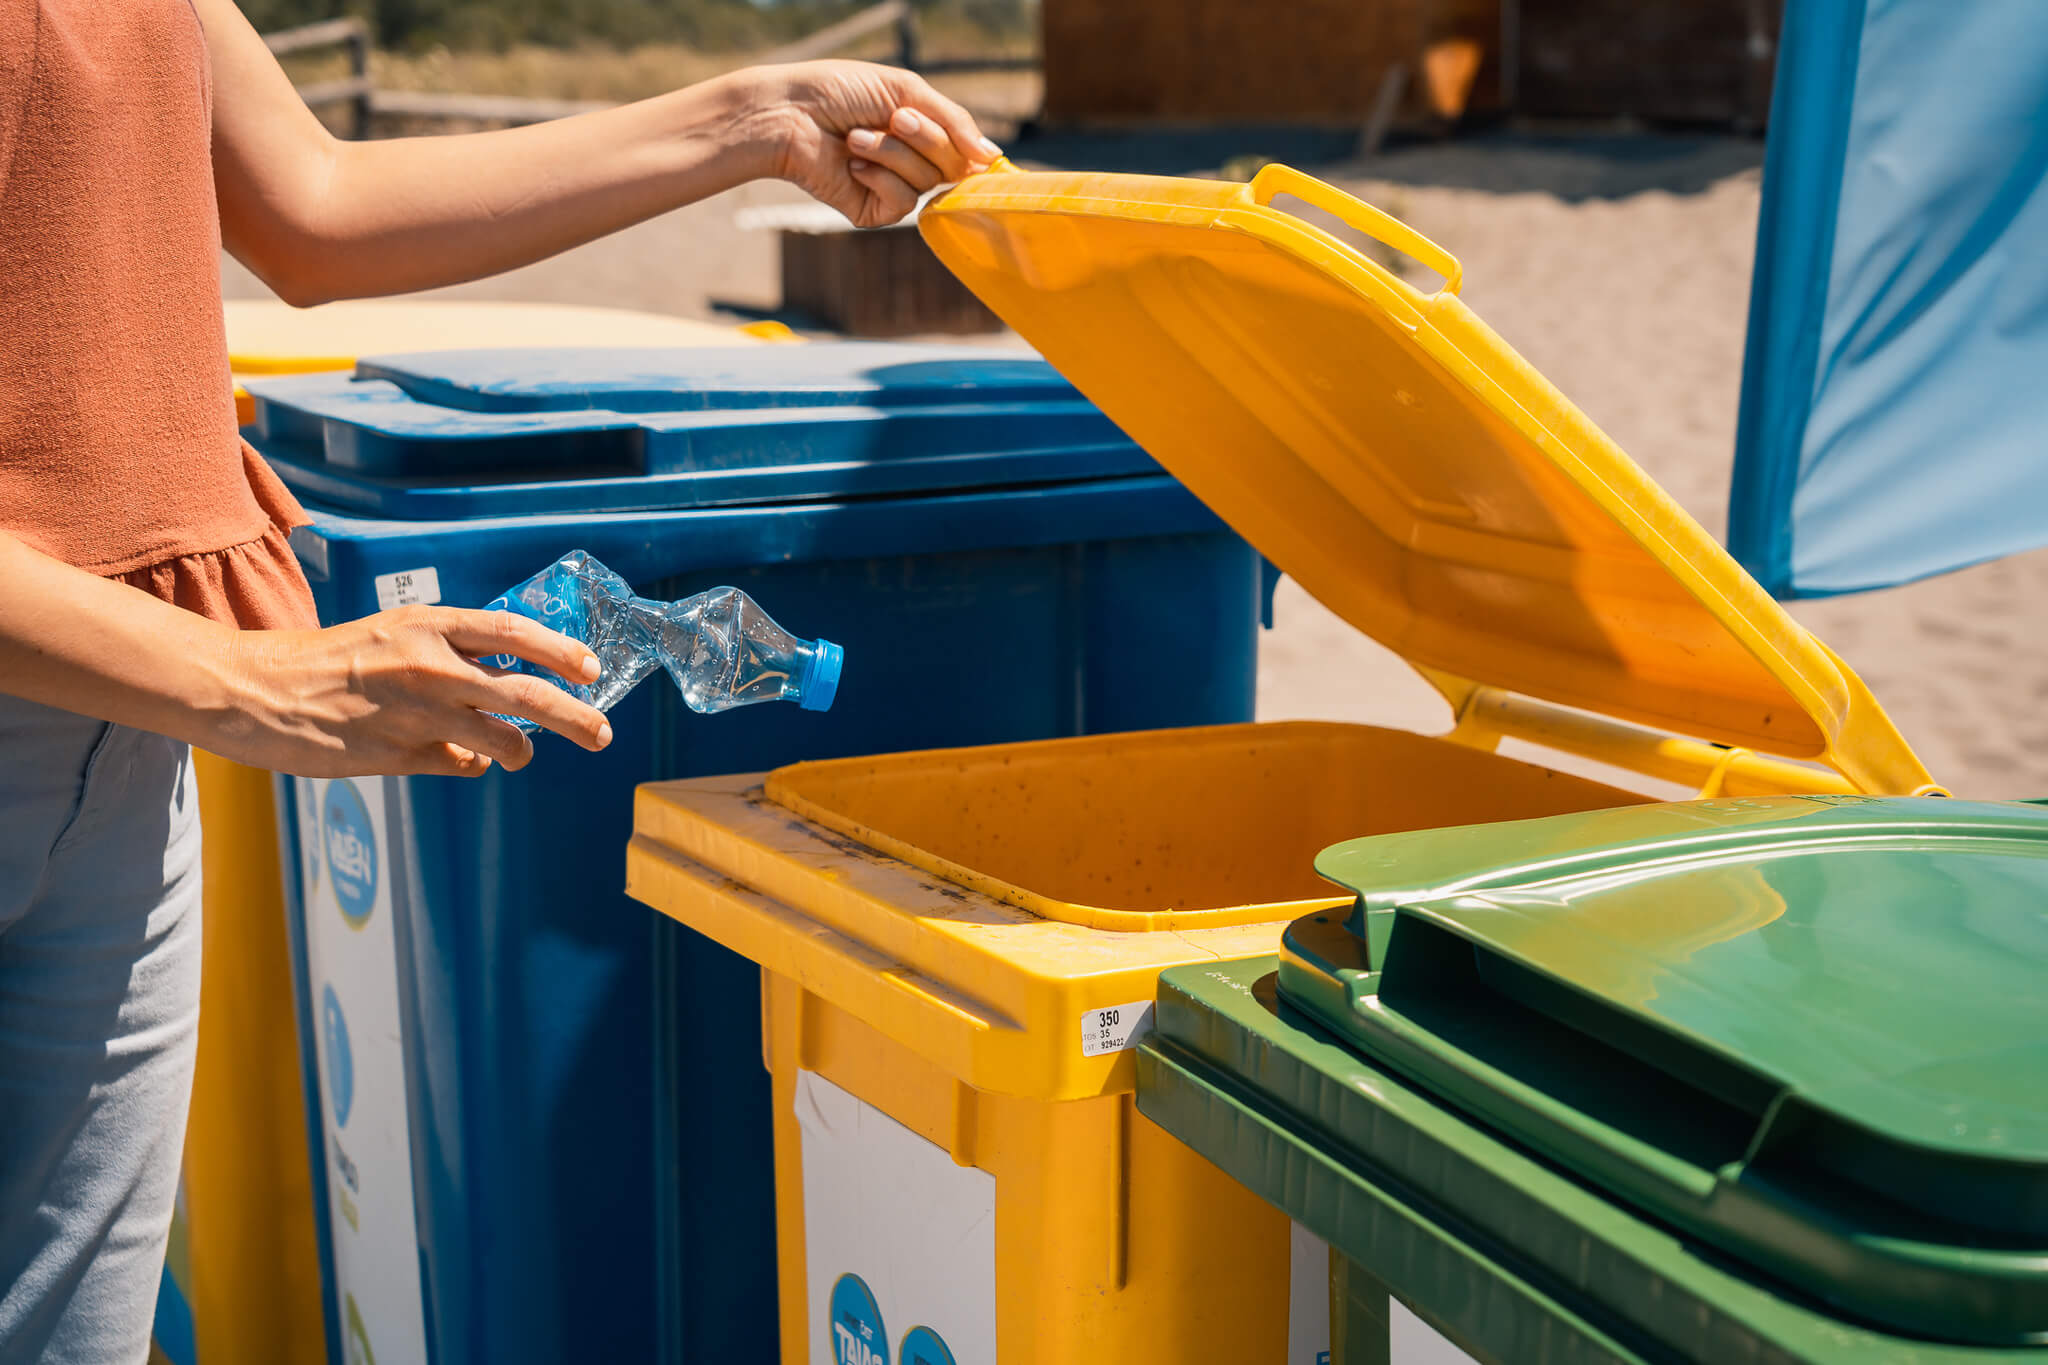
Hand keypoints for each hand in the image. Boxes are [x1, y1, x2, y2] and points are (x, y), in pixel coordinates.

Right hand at [213, 607, 613, 777]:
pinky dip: (472, 765)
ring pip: (505, 742)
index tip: (591, 669)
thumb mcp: (393, 637)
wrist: (257, 691)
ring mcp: (419, 715)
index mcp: (428, 626)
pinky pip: (463, 765)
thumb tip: (502, 681)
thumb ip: (448, 653)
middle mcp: (431, 667)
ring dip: (521, 751)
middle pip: (528, 693)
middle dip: (576, 716)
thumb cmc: (329, 662)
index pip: (515, 632)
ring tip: (519, 754)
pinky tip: (462, 759)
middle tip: (603, 733)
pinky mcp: (400, 756)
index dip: (561, 652)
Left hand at [751, 60, 1002, 226]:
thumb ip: (953, 122)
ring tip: (856, 137)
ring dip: (892, 153)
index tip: (972, 147)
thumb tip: (992, 157)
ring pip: (926, 182)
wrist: (789, 113)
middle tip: (895, 118)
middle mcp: (912, 161)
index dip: (968, 147)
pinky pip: (902, 204)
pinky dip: (880, 178)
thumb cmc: (840, 92)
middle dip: (925, 138)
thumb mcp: (905, 90)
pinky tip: (852, 165)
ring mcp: (893, 187)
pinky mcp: (873, 211)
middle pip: (953, 166)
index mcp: (922, 130)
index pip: (966, 149)